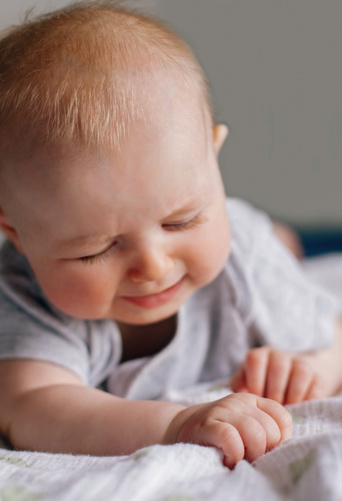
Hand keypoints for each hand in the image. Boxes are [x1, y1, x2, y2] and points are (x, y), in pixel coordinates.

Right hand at [164, 393, 291, 468]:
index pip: (282, 417)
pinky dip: (235, 454)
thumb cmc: (221, 432)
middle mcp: (240, 401)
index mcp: (253, 400)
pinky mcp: (208, 424)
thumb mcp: (245, 425)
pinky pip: (231, 438)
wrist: (182, 426)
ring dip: (251, 454)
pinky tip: (229, 459)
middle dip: (264, 450)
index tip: (266, 449)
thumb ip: (264, 429)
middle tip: (250, 457)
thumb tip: (285, 449)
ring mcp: (223, 410)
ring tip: (241, 459)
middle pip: (270, 430)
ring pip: (255, 433)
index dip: (280, 439)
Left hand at [230, 346, 326, 404]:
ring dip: (292, 398)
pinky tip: (299, 408)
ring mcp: (301, 363)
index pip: (256, 360)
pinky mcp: (318, 376)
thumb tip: (241, 396)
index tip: (256, 400)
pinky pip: (315, 388)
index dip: (255, 382)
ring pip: (299, 376)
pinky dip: (307, 402)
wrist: (294, 381)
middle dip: (274, 395)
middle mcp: (280, 355)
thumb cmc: (264, 386)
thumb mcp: (247, 383)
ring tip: (285, 410)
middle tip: (271, 411)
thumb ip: (239, 386)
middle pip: (278, 370)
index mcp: (260, 355)